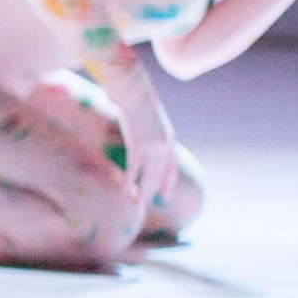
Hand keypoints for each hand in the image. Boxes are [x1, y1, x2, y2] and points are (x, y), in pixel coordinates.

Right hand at [112, 84, 177, 207]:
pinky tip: (126, 192)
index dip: (168, 183)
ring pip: (149, 175)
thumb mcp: (145, 116)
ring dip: (143, 192)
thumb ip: (143, 127)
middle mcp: (164, 145)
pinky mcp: (138, 145)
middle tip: (147, 206)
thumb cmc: (136, 97)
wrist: (134, 90)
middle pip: (159, 175)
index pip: (171, 167)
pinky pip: (134, 169)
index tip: (165, 196)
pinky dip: (130, 181)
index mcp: (168, 138)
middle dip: (154, 192)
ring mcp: (152, 146)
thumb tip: (132, 128)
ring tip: (138, 206)